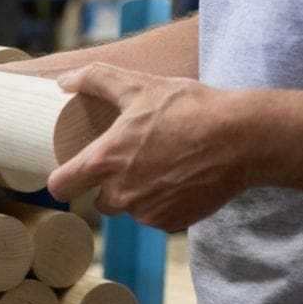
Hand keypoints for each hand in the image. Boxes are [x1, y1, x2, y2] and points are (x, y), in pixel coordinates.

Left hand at [48, 63, 252, 230]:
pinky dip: (162, 203)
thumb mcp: (139, 85)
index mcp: (105, 161)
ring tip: (159, 166)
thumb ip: (95, 79)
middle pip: (98, 199)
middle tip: (129, 160)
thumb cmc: (188, 109)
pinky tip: (176, 181)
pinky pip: (156, 217)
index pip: (60, 186)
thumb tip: (63, 81)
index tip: (70, 172)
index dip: (62, 179)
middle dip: (108, 184)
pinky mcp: (173, 224)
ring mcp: (147, 212)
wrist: (241, 139)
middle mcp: (121, 193)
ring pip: (130, 208)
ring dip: (137, 194)